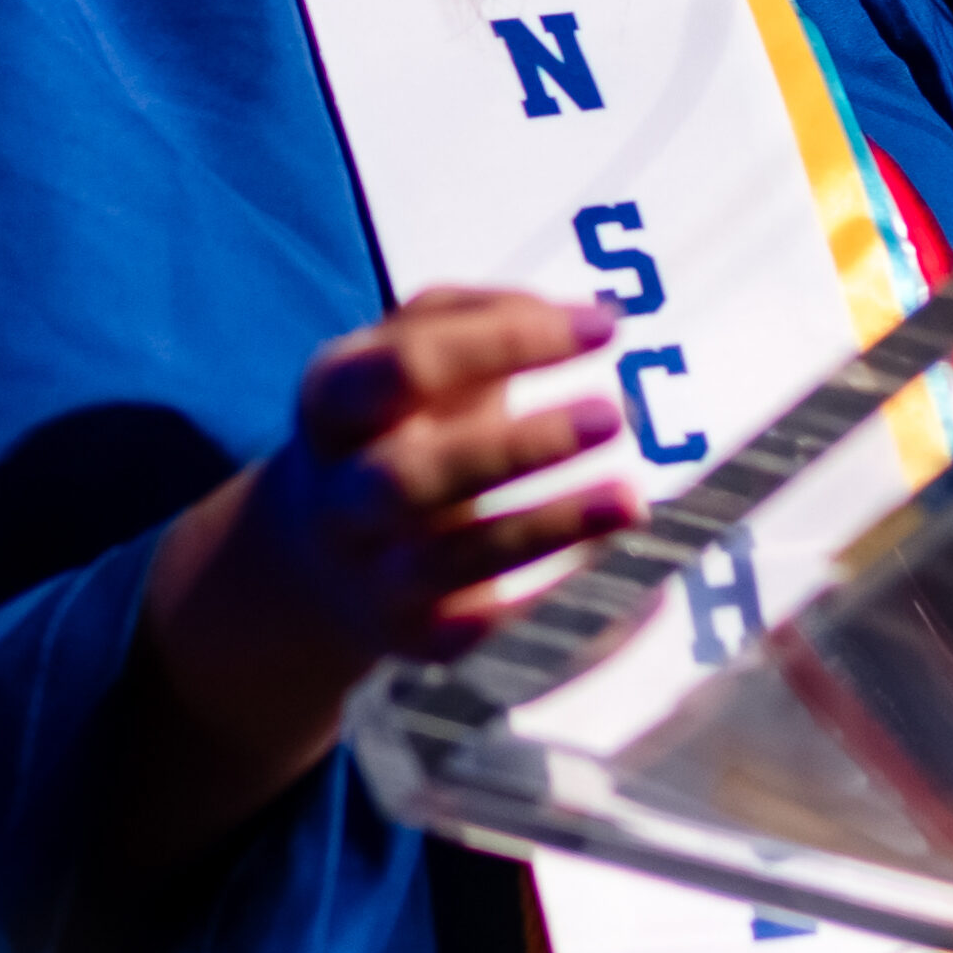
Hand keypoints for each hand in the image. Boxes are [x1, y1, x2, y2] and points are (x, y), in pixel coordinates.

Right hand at [80, 288, 641, 882]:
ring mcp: (369, 574)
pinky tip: (609, 570)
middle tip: (613, 414)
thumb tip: (587, 320)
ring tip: (632, 499)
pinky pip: (477, 632)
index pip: (408, 368)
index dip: (504, 346)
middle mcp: (339, 496)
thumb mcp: (411, 349)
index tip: (605, 330)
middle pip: (408, 479)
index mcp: (332, 404)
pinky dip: (540, 604)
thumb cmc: (395, 421)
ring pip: (447, 562)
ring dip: (545, 528)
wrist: (319, 552)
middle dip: (513, 449)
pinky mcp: (411, 637)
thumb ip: (483, 316)